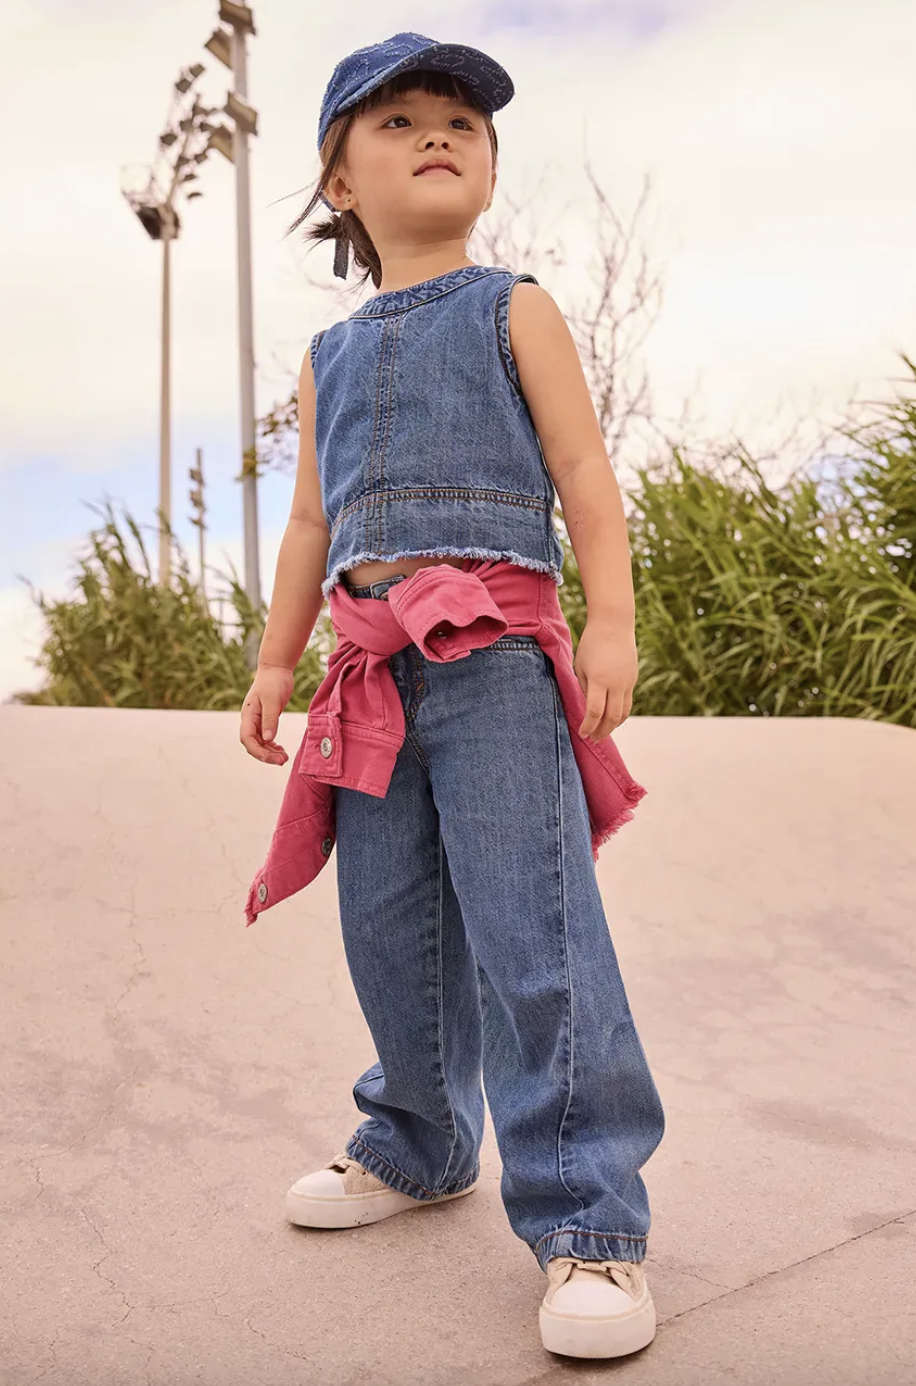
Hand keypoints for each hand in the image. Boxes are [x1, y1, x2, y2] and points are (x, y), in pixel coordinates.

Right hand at [240, 664, 294, 764]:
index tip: (272, 759)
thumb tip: (268, 739)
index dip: (257, 751)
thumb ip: (269, 720)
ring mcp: (257, 720)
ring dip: (270, 752)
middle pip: (253, 744)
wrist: (276, 668)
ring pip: (260, 743)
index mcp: (248, 715)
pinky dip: (272, 746)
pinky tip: (281, 750)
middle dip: (265, 755)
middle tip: (282, 761)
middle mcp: (250, 720)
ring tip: (284, 758)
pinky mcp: (266, 719)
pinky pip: (266, 738)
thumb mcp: (272, 700)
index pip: (247, 739)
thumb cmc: (273, 681)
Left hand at [573, 620, 637, 740]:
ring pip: (624, 713)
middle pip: (612, 717)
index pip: (594, 712)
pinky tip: (611, 718)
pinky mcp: (633, 679)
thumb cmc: (591, 643)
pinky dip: (620, 714)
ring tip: (603, 733)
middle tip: (594, 739)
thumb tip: (586, 707)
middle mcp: (616, 683)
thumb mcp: (580, 665)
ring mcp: (628, 682)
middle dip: (602, 731)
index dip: (588, 726)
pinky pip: (628, 702)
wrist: (614, 624)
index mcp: (599, 680)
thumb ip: (584, 687)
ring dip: (613, 726)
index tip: (583, 734)